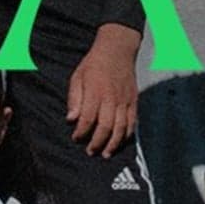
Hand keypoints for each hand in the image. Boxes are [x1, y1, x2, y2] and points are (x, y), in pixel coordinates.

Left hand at [65, 31, 140, 157]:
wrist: (117, 50)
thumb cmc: (94, 64)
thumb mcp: (77, 77)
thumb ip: (74, 99)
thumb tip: (71, 120)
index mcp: (95, 92)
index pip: (88, 119)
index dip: (81, 132)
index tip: (75, 138)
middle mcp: (111, 98)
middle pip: (106, 127)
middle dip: (97, 142)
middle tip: (89, 151)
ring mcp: (125, 101)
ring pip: (121, 128)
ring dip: (113, 144)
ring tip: (105, 153)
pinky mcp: (133, 102)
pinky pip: (132, 123)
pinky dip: (126, 135)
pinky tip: (119, 143)